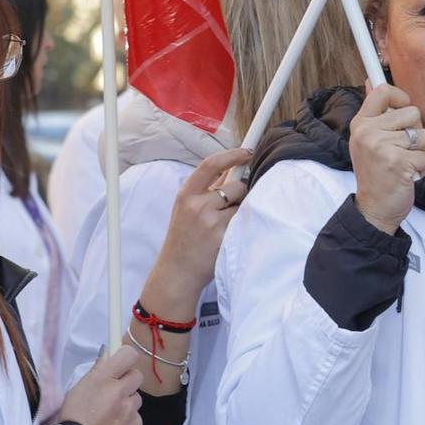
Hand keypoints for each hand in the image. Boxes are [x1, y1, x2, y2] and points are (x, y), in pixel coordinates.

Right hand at [55, 349, 145, 424]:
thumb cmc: (70, 420)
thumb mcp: (77, 391)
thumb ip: (96, 373)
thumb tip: (108, 356)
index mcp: (102, 380)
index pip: (128, 355)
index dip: (126, 358)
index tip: (120, 364)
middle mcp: (120, 392)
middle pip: (137, 376)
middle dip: (127, 382)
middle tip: (114, 392)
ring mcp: (131, 411)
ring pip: (136, 399)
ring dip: (127, 404)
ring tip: (109, 417)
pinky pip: (136, 419)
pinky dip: (127, 423)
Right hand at [142, 146, 251, 314]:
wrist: (177, 272)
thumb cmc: (185, 238)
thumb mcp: (186, 209)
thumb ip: (207, 190)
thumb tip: (234, 168)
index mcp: (186, 195)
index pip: (211, 165)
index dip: (232, 155)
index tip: (248, 152)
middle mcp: (197, 206)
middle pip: (236, 186)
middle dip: (239, 195)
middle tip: (227, 211)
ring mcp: (211, 223)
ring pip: (243, 205)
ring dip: (241, 212)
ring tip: (223, 227)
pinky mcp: (223, 238)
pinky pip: (244, 223)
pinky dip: (241, 227)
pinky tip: (227, 238)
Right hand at [349, 83, 424, 232]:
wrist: (374, 208)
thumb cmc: (376, 173)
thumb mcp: (367, 140)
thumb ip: (374, 111)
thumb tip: (372, 81)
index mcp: (360, 123)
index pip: (383, 91)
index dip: (400, 97)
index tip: (402, 109)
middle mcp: (368, 132)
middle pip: (413, 112)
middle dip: (415, 132)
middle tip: (400, 150)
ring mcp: (382, 147)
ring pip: (423, 135)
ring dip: (420, 152)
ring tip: (404, 163)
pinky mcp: (398, 163)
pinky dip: (423, 168)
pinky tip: (407, 176)